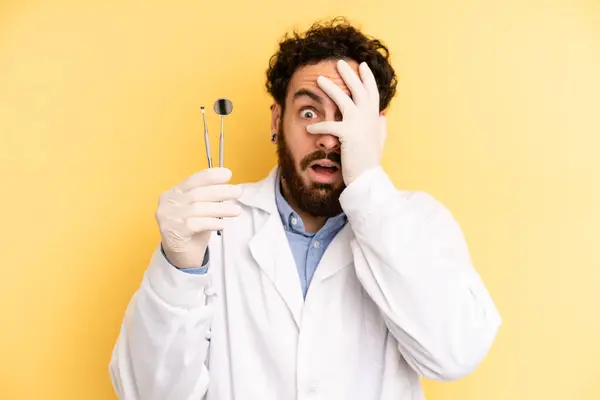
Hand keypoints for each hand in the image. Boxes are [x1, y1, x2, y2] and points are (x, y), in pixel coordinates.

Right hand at [156, 168, 242, 268]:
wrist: (181, 255)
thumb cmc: (193, 230)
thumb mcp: (200, 210)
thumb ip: (208, 198)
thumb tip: (229, 188)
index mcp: (173, 193)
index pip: (193, 180)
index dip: (210, 176)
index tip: (227, 174)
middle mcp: (168, 203)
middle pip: (197, 193)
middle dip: (220, 191)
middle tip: (237, 192)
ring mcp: (168, 217)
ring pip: (198, 208)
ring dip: (220, 209)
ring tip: (236, 210)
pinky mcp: (172, 231)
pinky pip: (195, 224)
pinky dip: (211, 222)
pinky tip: (222, 224)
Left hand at [306, 59, 385, 184]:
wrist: (367, 176)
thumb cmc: (370, 160)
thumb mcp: (379, 140)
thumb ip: (380, 126)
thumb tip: (382, 116)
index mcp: (374, 117)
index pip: (372, 92)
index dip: (367, 77)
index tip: (362, 65)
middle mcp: (368, 117)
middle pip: (358, 89)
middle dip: (348, 74)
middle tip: (339, 62)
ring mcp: (358, 124)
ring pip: (343, 99)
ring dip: (330, 88)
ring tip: (318, 79)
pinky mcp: (347, 134)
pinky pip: (329, 125)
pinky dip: (318, 126)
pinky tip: (310, 128)